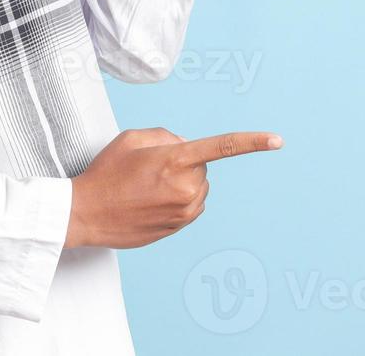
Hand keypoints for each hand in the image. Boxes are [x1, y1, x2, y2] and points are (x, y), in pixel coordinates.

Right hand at [64, 127, 282, 248]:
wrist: (86, 214)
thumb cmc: (106, 173)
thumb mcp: (131, 139)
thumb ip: (166, 136)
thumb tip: (186, 147)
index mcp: (175, 160)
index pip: (221, 148)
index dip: (252, 142)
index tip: (277, 140)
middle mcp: (186, 187)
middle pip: (202, 166)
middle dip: (184, 163)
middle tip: (149, 169)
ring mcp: (185, 211)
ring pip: (198, 186)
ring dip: (181, 182)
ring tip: (146, 188)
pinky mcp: (180, 226)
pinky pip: (191, 204)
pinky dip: (177, 199)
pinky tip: (150, 202)